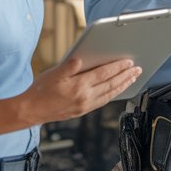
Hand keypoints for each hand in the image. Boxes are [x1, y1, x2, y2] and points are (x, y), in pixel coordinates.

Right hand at [22, 56, 139, 121]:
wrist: (32, 111)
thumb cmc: (40, 90)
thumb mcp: (53, 73)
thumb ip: (69, 66)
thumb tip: (81, 59)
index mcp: (78, 86)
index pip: (104, 74)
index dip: (117, 67)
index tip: (128, 62)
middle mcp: (85, 97)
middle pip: (111, 85)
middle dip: (126, 76)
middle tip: (137, 69)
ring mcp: (85, 105)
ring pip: (110, 94)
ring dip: (123, 85)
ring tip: (132, 78)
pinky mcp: (83, 111)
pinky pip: (104, 101)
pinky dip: (113, 94)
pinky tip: (117, 90)